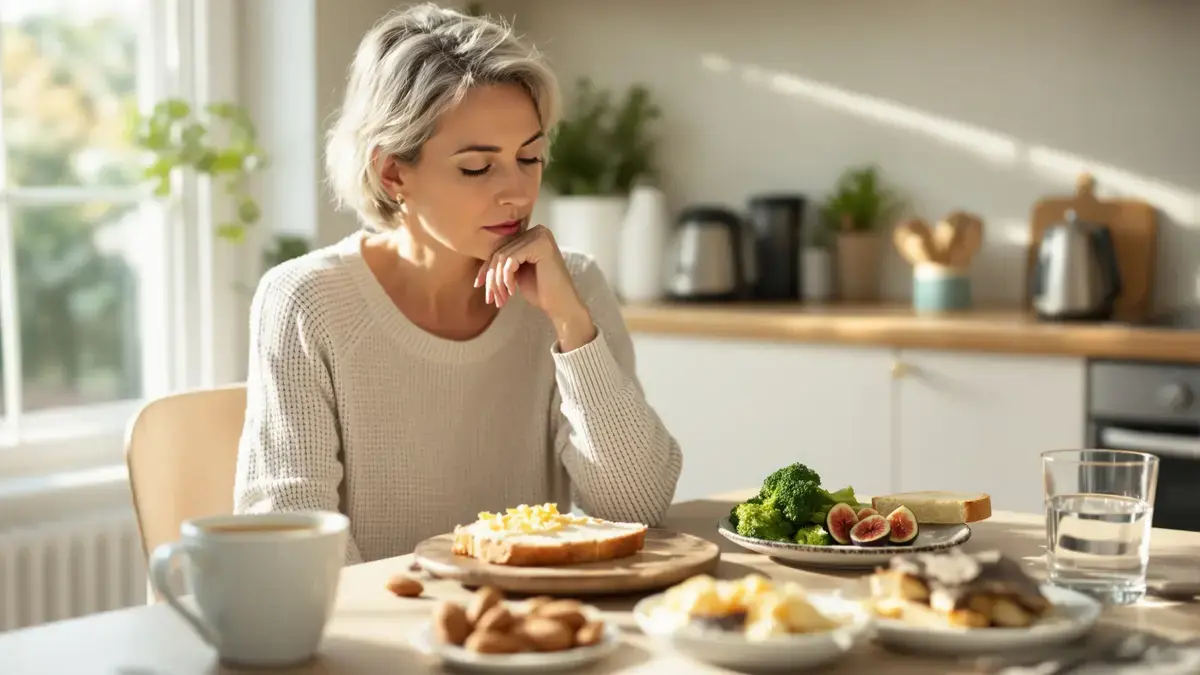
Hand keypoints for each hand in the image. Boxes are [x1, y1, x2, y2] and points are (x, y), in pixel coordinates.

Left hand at [473, 224, 595, 350]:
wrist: (561, 306)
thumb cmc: (541, 291)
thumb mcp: (517, 272)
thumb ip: (504, 261)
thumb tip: (481, 261)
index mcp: (532, 234)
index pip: (501, 248)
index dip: (487, 268)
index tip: (479, 285)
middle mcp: (537, 230)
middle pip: (500, 251)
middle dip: (492, 278)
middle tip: (492, 298)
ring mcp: (540, 236)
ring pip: (502, 256)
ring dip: (498, 281)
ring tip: (502, 298)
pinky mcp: (540, 245)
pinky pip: (510, 260)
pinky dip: (507, 278)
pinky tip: (512, 291)